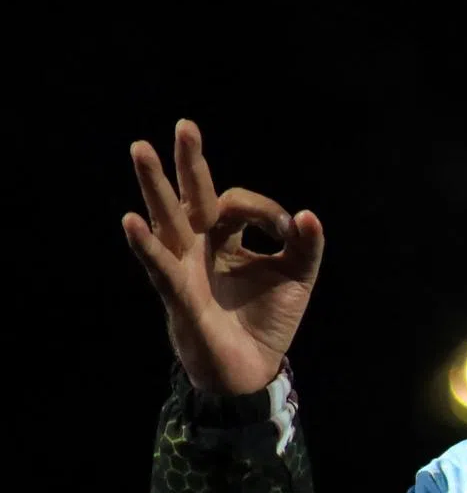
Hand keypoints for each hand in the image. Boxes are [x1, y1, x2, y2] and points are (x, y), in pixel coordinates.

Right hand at [122, 119, 324, 394]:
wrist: (253, 367)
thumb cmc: (268, 320)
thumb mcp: (298, 277)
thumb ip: (306, 245)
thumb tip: (308, 215)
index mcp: (225, 238)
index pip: (236, 203)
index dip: (265, 210)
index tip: (290, 229)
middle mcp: (199, 246)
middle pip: (191, 197)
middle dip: (189, 162)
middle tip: (186, 125)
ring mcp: (184, 267)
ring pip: (167, 220)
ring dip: (155, 186)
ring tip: (141, 149)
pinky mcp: (178, 294)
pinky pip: (160, 265)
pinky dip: (146, 244)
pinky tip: (132, 221)